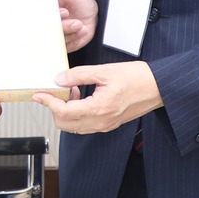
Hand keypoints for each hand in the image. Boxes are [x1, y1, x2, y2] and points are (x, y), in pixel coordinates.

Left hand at [33, 62, 161, 133]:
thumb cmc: (138, 78)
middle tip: (58, 90)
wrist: (159, 87)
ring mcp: (105, 125)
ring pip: (74, 127)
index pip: (64, 111)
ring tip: (72, 91)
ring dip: (66, 111)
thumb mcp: (104, 70)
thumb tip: (59, 79)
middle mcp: (101, 121)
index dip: (48, 102)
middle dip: (55, 108)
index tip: (39, 95)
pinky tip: (81, 97)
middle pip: (65, 123)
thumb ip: (79, 75)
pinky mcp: (109, 124)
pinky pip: (85, 125)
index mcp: (99, 108)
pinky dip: (77, 114)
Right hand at [39, 0, 98, 51]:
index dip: (50, 16)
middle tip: (75, 21)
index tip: (63, 11)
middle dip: (63, 26)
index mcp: (42, 10)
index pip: (38, 16)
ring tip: (81, 24)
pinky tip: (83, 30)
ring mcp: (54, 35)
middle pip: (48, 31)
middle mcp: (46, 24)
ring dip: (71, 32)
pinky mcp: (63, 44)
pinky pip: (67, 46)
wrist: (89, 10)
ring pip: (58, 39)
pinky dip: (76, 39)